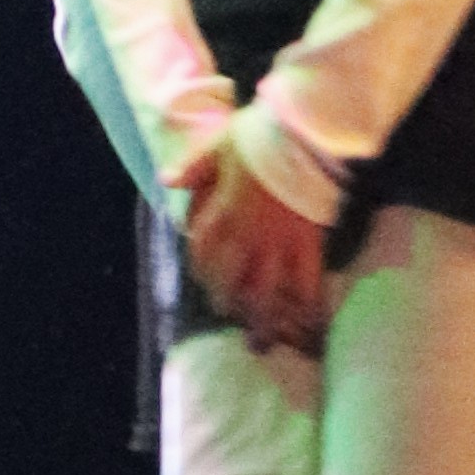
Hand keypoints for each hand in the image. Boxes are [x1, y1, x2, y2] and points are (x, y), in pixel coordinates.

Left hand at [178, 126, 329, 354]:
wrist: (305, 135)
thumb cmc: (258, 137)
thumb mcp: (217, 146)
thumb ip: (192, 168)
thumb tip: (165, 183)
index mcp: (223, 213)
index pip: (204, 251)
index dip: (200, 269)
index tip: (202, 280)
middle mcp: (249, 236)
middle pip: (232, 280)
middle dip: (227, 301)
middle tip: (227, 312)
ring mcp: (280, 243)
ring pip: (267, 289)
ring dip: (261, 316)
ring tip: (259, 339)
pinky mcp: (309, 242)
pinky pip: (308, 279)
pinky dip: (308, 302)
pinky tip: (309, 324)